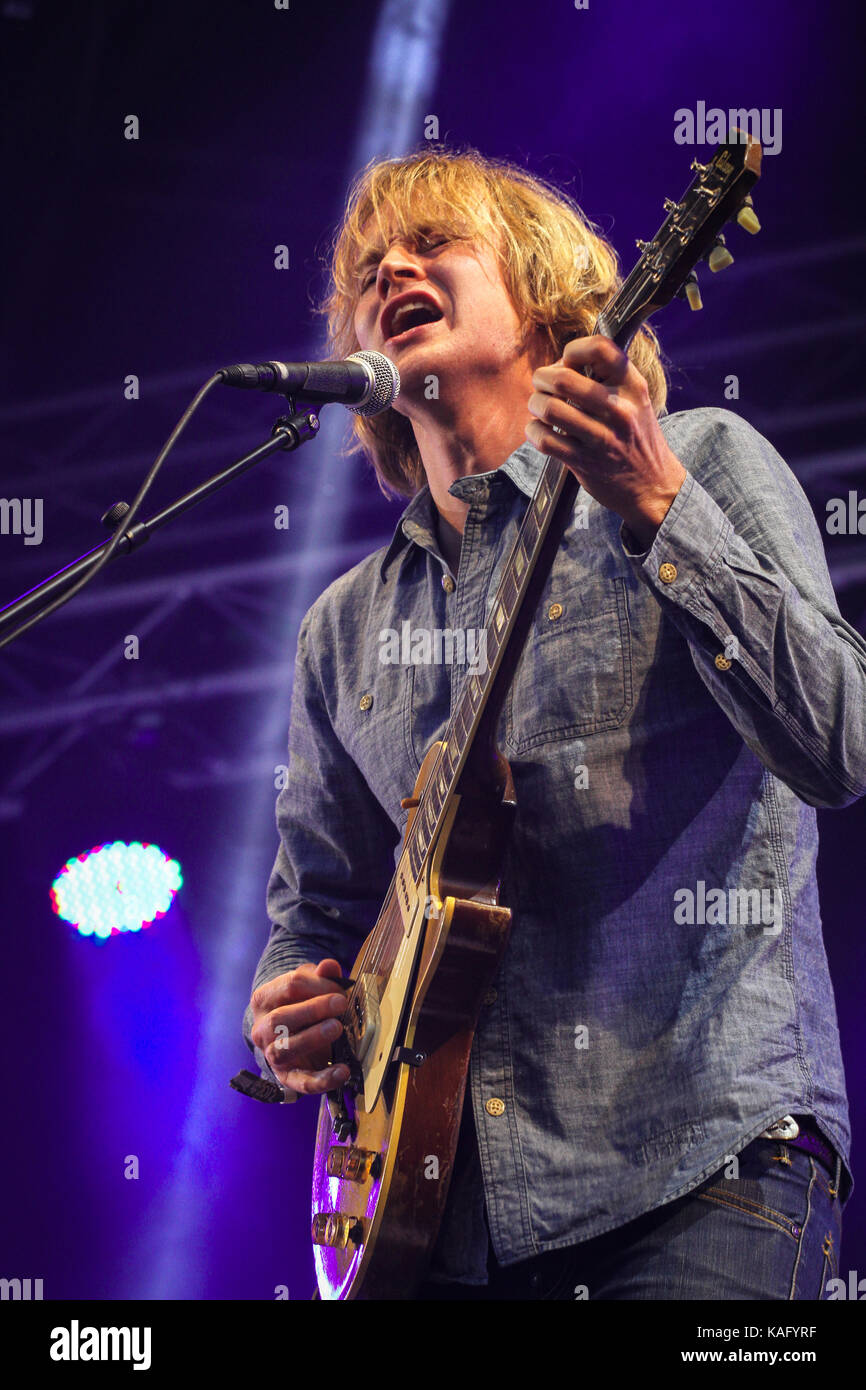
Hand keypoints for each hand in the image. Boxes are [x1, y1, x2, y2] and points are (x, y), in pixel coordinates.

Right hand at [249, 958, 349, 1097]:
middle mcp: (261, 1028)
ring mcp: (271, 1054)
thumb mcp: (309, 986)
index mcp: (264, 999)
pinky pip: (301, 1082)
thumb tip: (330, 966)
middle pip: (281, 1018)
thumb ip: (320, 976)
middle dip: (313, 1009)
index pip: (290, 986)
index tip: (340, 989)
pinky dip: (323, 1079)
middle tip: (341, 1004)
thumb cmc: (299, 1004)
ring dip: (312, 1038)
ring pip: (284, 1049)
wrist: (288, 1035)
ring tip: (337, 1027)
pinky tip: (343, 1071)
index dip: (318, 985)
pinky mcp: (286, 1078)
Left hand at [525, 336, 686, 548]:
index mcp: (633, 387)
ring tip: (539, 407)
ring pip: (549, 408)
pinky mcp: (584, 462)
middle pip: (563, 378)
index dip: (573, 350)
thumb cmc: (637, 438)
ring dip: (535, 404)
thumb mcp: (636, 400)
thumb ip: (608, 378)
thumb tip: (560, 364)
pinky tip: (540, 430)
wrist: (653, 486)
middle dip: (542, 378)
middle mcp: (619, 410)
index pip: (599, 349)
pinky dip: (533, 431)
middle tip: (542, 384)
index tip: (567, 362)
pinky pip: (544, 439)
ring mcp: (601, 438)